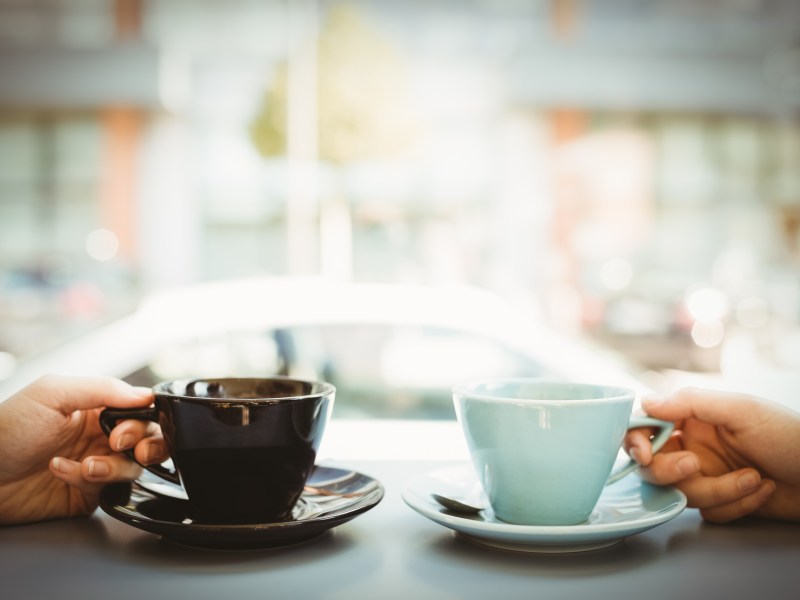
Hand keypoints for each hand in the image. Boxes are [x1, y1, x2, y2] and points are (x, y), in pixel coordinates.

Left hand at [0, 375, 160, 524]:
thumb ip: (103, 388)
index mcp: (96, 407)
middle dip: (145, 444)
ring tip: (86, 465)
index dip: (144, 419)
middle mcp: (100, 435)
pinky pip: (109, 488)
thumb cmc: (5, 430)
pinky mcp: (88, 493)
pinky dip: (89, 480)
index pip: (141, 409)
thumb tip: (146, 395)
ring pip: (134, 467)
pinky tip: (62, 471)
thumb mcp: (52, 393)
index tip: (127, 426)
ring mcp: (97, 464)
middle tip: (121, 446)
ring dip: (113, 466)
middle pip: (149, 439)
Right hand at [625, 387, 799, 523]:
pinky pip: (709, 512)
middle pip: (653, 466)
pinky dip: (737, 504)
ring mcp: (707, 476)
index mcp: (693, 418)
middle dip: (671, 471)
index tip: (644, 453)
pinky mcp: (722, 502)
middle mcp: (694, 447)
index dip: (636, 441)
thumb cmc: (791, 436)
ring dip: (719, 490)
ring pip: (682, 493)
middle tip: (694, 466)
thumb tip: (645, 402)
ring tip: (754, 477)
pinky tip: (763, 490)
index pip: (646, 426)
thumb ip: (689, 403)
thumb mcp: (740, 410)